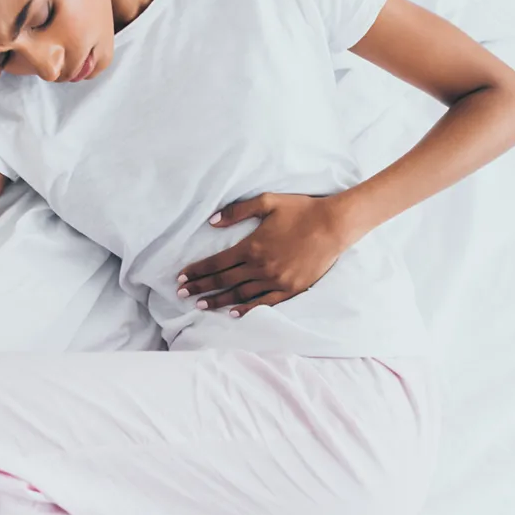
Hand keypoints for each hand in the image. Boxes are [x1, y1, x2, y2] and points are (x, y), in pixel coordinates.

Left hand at [177, 193, 354, 316]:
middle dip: (201, 288)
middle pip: (224, 281)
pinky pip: (263, 303)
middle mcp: (260, 267)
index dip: (197, 271)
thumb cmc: (300, 210)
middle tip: (182, 295)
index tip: (182, 278)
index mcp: (252, 246)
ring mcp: (275, 281)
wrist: (333, 225)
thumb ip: (237, 211)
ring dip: (218, 300)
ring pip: (240, 294)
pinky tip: (233, 313)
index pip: (216, 263)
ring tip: (201, 305)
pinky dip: (246, 309)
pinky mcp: (290, 289)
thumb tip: (212, 221)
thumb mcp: (267, 202)